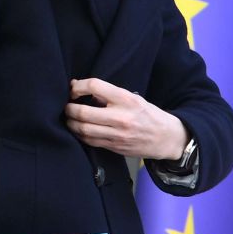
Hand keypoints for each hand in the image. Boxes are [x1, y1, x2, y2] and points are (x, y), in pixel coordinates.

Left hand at [64, 78, 187, 159]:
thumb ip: (110, 95)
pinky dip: (79, 134)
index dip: (78, 86)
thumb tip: (82, 90)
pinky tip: (78, 129)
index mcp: (126, 99)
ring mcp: (117, 134)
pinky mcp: (114, 147)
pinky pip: (89, 141)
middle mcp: (121, 117)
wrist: (166, 138)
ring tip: (69, 117)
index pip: (95, 86)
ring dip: (71, 123)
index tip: (74, 89)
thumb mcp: (134, 98)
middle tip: (66, 105)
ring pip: (83, 129)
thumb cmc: (148, 115)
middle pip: (83, 111)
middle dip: (69, 108)